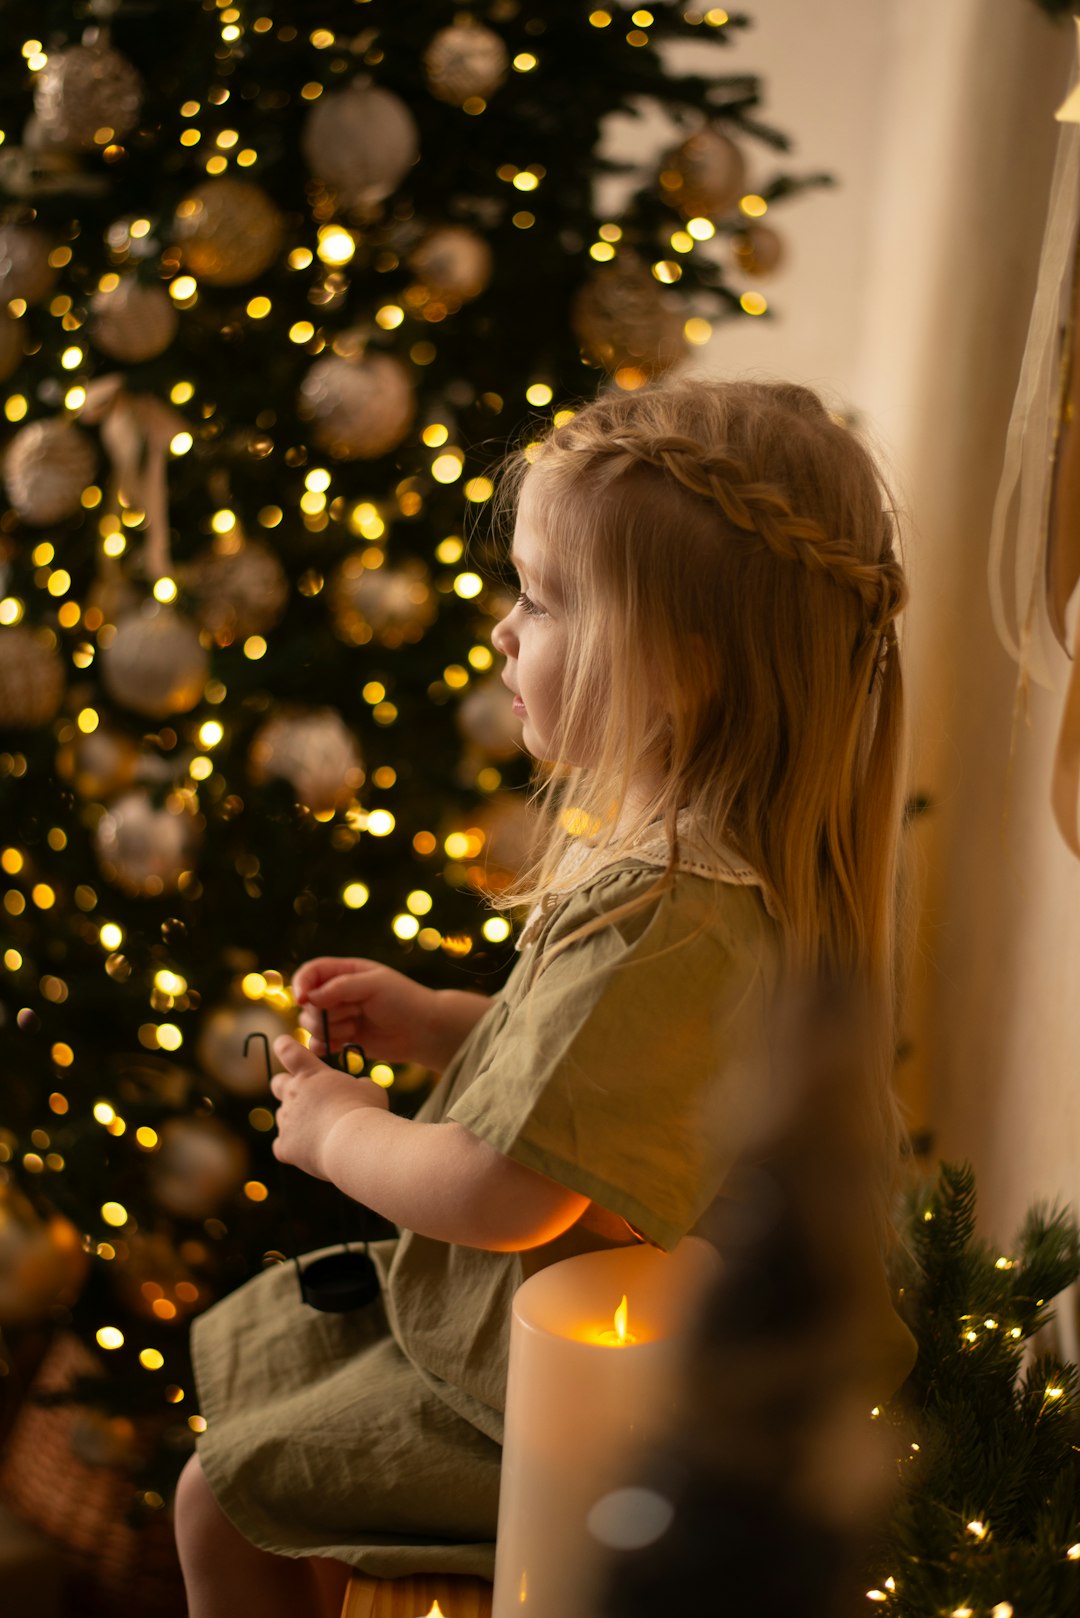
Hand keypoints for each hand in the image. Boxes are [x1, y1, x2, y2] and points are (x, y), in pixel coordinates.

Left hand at [269, 1034, 387, 1182]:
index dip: (284, 1047)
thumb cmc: (365, 1110)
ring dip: (295, 1119)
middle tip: (307, 1097)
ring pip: (281, 1116)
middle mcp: (293, 1093)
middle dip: (287, 1087)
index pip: (288, 1050)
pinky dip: (293, 1147)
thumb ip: (358, 1085)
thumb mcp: (370, 1088)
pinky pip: (281, 1145)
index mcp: (311, 1073)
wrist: (354, 1143)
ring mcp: (286, 1120)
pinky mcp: (285, 1146)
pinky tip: (310, 1150)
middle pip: (277, 1083)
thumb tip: (358, 1089)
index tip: (283, 1045)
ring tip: (320, 1130)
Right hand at [291, 956, 437, 1064]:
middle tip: (353, 1014)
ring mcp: (340, 1016)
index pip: (310, 973)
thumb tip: (309, 997)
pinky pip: (318, 1043)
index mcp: (346, 972)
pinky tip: (338, 1045)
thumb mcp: (374, 985)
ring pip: (311, 1024)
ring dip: (329, 1029)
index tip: (303, 1000)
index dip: (301, 985)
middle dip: (323, 1013)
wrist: (423, 1030)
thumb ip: (340, 988)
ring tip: (355, 1029)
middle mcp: (338, 993)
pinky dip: (323, 1045)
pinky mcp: (343, 1037)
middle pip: (308, 1003)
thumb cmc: (403, 1000)